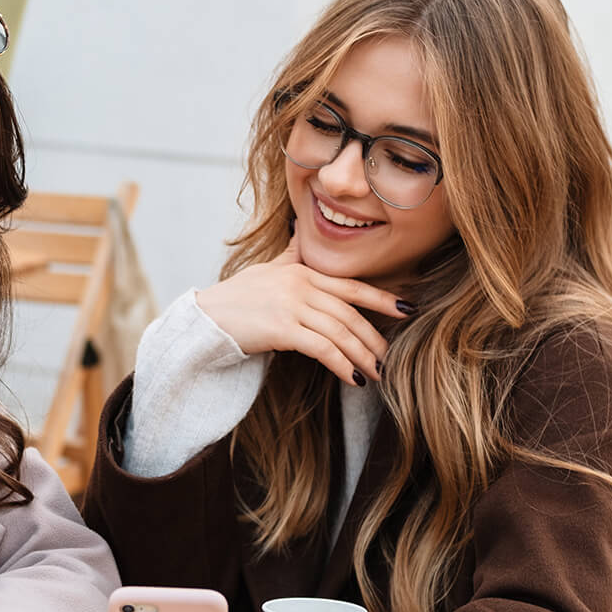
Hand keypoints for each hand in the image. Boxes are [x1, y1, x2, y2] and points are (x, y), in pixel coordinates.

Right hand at [193, 235, 408, 385]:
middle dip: (374, 339)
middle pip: (350, 314)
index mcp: (303, 272)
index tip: (407, 310)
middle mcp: (301, 286)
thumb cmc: (235, 297)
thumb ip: (291, 256)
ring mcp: (292, 306)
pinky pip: (322, 349)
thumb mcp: (266, 269)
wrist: (204, 318)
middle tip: (389, 359)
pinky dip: (341, 365)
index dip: (382, 299)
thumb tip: (301, 232)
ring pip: (341, 333)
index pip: (352, 286)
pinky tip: (352, 379)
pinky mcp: (282, 329)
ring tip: (376, 374)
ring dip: (362, 357)